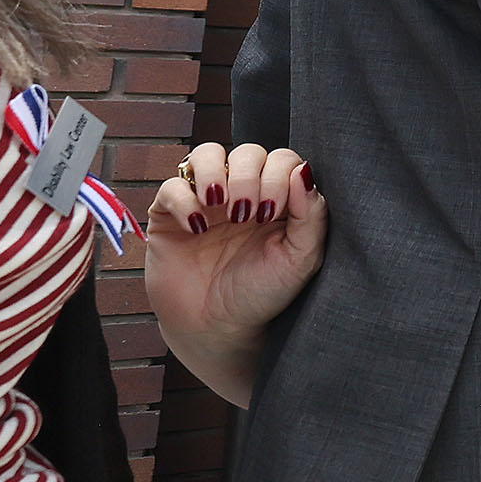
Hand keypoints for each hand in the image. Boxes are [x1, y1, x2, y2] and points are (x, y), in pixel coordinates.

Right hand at [147, 144, 326, 408]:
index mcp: (278, 198)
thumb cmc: (263, 294)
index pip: (282, 159)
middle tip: (246, 214)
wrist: (217, 329)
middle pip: (246, 152)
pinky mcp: (170, 216)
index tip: (273, 212)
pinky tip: (196, 228)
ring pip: (206, 154)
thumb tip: (303, 170)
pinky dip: (183, 199)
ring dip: (215, 172)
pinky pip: (171, 187)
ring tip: (220, 206)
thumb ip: (311, 215)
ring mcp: (205, 202)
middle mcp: (243, 193)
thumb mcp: (300, 259)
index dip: (278, 175)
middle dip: (248, 177)